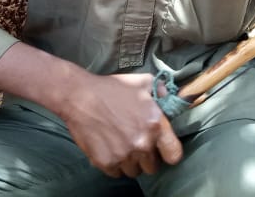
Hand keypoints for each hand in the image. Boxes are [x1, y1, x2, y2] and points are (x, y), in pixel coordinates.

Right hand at [59, 72, 183, 177]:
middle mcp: (142, 144)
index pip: (174, 155)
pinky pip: (116, 173)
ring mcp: (123, 155)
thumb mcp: (142, 82)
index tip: (162, 149)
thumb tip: (170, 98)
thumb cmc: (112, 88)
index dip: (169, 152)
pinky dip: (114, 164)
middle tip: (135, 143)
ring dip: (130, 162)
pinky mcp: (106, 162)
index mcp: (155, 125)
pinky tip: (109, 148)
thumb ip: (160, 92)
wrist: (80, 95)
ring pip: (133, 171)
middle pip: (152, 166)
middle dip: (146, 157)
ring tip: (121, 145)